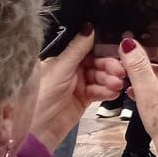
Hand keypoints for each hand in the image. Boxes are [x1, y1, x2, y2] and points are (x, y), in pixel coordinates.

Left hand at [30, 29, 124, 153]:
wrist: (37, 130)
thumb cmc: (42, 96)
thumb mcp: (61, 69)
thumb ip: (77, 49)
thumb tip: (89, 26)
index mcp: (62, 58)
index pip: (87, 47)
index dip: (102, 48)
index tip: (117, 49)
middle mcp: (71, 68)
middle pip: (97, 62)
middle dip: (109, 66)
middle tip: (120, 71)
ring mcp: (78, 84)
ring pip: (100, 76)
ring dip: (109, 80)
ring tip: (116, 85)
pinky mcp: (84, 98)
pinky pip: (100, 91)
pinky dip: (107, 91)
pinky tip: (112, 93)